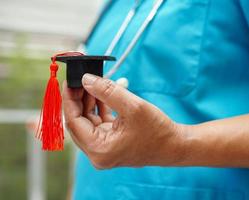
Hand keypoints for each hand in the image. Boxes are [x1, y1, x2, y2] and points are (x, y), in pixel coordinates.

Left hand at [62, 74, 182, 168]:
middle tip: (82, 79)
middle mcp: (98, 153)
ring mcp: (104, 149)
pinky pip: (99, 123)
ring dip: (90, 102)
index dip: (69, 99)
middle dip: (79, 99)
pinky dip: (100, 108)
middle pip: (79, 122)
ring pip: (88, 121)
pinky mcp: (111, 143)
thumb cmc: (157, 131)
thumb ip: (107, 91)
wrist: (174, 146)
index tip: (70, 80)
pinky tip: (104, 94)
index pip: (74, 122)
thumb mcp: (132, 106)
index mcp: (99, 149)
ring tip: (96, 83)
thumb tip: (86, 79)